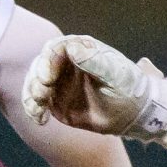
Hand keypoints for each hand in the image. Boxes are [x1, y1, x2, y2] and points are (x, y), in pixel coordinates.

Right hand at [24, 35, 166, 139]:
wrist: (135, 115)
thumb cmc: (130, 90)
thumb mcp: (116, 75)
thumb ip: (94, 61)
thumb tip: (72, 47)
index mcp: (82, 51)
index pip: (55, 48)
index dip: (46, 61)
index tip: (47, 79)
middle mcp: (67, 64)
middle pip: (40, 65)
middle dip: (36, 80)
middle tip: (42, 96)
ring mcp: (60, 83)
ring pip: (34, 83)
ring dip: (31, 95)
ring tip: (39, 110)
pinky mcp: (56, 101)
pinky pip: (37, 102)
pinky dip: (33, 109)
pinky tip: (39, 119)